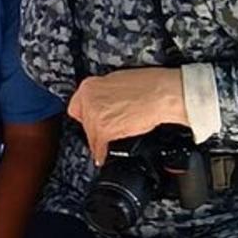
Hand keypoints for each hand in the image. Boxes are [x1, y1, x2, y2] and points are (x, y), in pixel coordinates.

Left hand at [68, 67, 187, 164]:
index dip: (85, 115)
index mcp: (89, 86)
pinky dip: (101, 153)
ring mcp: (95, 116)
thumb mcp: (116, 81)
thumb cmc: (149, 85)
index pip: (76, 106)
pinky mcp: (104, 130)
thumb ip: (103, 93)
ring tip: (106, 144)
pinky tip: (103, 156)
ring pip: (90, 135)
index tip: (89, 120)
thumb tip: (102, 102)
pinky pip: (98, 146)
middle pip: (83, 122)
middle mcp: (88, 100)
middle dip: (93, 128)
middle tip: (104, 130)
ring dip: (98, 141)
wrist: (161, 94)